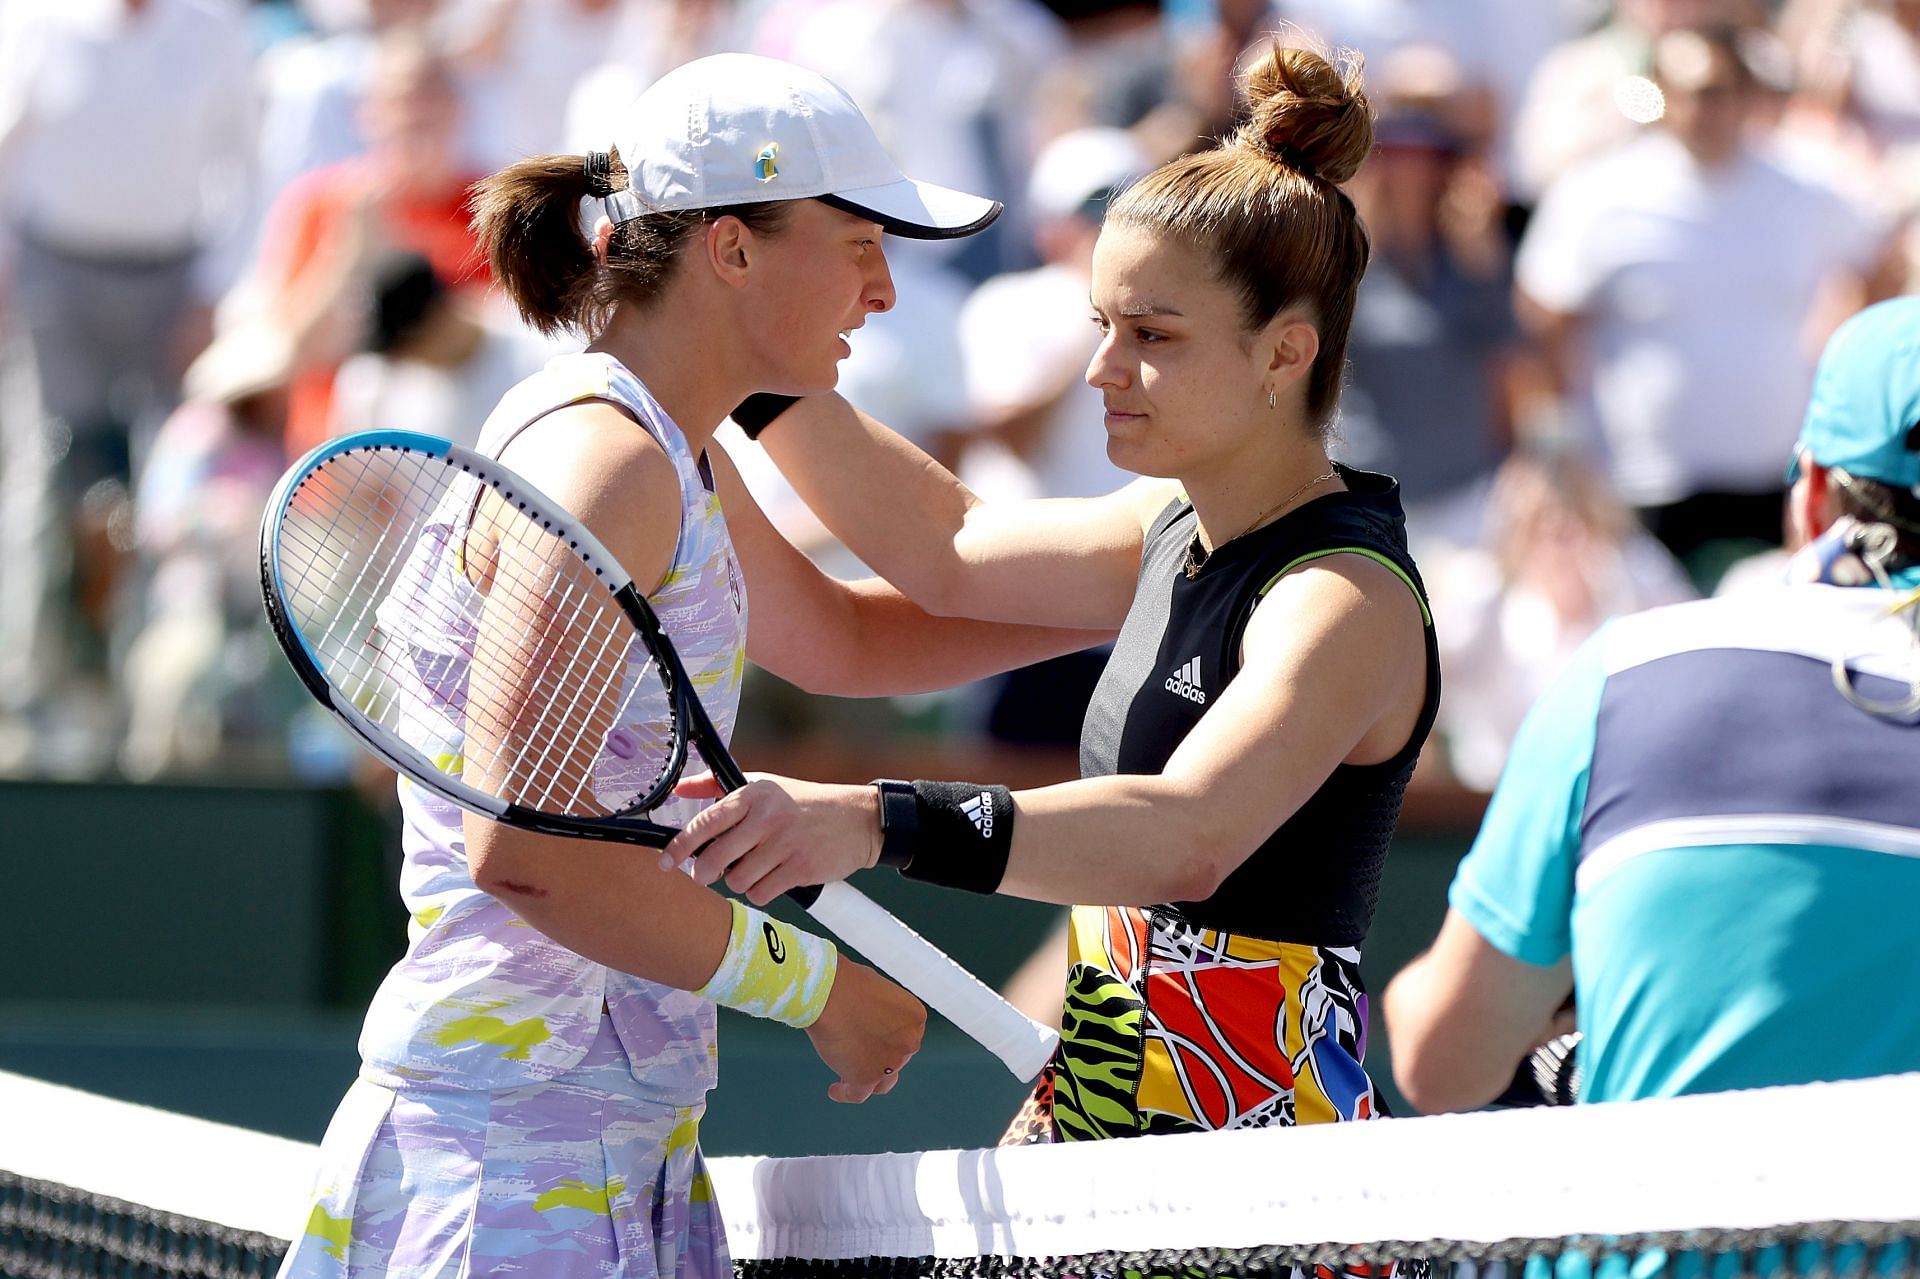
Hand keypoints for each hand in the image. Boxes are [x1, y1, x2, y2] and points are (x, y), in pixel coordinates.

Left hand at [661, 774, 881, 903]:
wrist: (856, 820)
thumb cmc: (802, 803)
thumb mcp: (764, 786)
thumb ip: (718, 787)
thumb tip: (679, 789)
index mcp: (754, 794)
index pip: (706, 822)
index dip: (680, 845)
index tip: (665, 861)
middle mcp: (767, 818)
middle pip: (715, 858)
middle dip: (704, 873)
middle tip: (704, 875)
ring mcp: (785, 844)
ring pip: (737, 880)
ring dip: (740, 881)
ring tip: (754, 869)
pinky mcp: (800, 868)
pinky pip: (761, 893)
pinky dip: (761, 891)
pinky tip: (772, 878)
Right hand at [804, 959, 924, 1102]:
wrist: (828, 991)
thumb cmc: (846, 982)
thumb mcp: (877, 990)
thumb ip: (883, 1011)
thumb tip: (874, 1023)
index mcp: (916, 1018)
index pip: (905, 1036)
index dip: (888, 1038)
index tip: (871, 1038)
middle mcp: (910, 1042)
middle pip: (895, 1058)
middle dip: (879, 1056)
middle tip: (856, 1050)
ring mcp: (890, 1063)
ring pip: (882, 1081)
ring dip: (869, 1078)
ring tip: (849, 1076)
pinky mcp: (866, 1078)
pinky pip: (857, 1094)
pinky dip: (845, 1094)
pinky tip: (834, 1090)